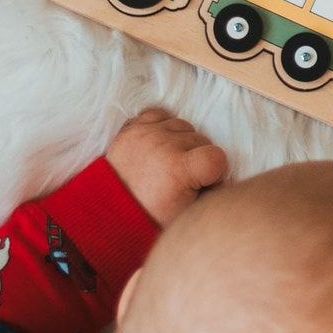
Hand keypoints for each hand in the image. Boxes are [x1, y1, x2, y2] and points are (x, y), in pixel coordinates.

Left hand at [106, 108, 227, 226]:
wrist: (107, 214)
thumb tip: (224, 181)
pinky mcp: (131, 128)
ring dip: (182, 142)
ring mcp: (146, 134)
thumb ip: (209, 195)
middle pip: (202, 139)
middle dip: (198, 158)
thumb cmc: (149, 218)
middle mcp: (163, 146)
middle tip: (183, 179)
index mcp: (178, 170)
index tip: (203, 186)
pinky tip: (161, 144)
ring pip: (183, 125)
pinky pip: (159, 114)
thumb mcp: (186, 215)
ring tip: (171, 162)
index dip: (216, 174)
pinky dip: (163, 126)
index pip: (218, 157)